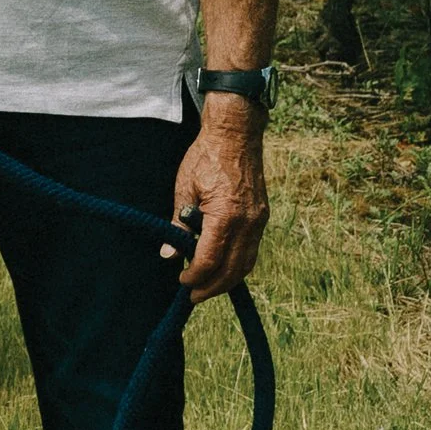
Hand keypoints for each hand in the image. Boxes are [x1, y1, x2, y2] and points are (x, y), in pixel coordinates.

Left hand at [162, 104, 267, 300]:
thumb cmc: (206, 157)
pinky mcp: (262, 216)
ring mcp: (258, 221)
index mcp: (226, 216)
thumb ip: (178, 224)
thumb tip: (168, 255)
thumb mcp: (184, 188)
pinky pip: (251, 250)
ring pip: (246, 263)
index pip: (210, 260)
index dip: (195, 276)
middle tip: (194, 295)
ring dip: (227, 280)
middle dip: (212, 287)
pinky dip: (238, 264)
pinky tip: (223, 267)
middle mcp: (248, 223)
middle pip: (232, 270)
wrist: (235, 134)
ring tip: (208, 287)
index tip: (182, 281)